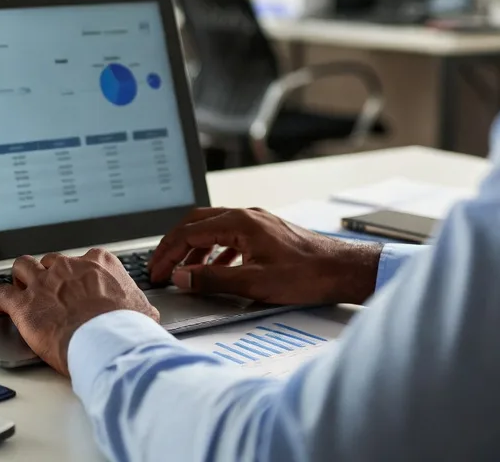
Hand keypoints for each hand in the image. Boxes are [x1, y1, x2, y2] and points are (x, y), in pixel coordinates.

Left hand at [0, 250, 158, 374]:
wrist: (107, 341)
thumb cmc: (126, 327)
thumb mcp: (142, 309)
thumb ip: (138, 305)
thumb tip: (146, 313)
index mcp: (98, 263)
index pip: (84, 260)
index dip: (78, 275)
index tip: (78, 285)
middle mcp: (68, 266)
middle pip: (51, 261)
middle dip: (48, 274)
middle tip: (49, 291)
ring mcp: (43, 282)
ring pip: (22, 266)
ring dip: (20, 278)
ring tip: (20, 289)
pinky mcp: (24, 304)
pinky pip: (1, 294)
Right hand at [148, 207, 381, 304]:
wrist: (343, 270)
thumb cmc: (306, 275)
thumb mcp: (254, 283)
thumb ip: (212, 279)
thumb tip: (181, 277)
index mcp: (240, 222)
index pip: (189, 232)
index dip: (167, 252)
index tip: (156, 271)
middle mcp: (247, 216)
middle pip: (196, 223)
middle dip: (174, 245)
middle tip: (160, 266)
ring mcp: (257, 222)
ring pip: (213, 228)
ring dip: (193, 249)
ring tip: (183, 271)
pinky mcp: (266, 232)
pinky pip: (230, 236)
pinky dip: (214, 251)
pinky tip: (214, 269)